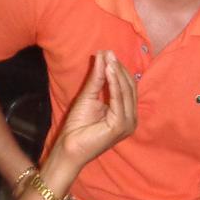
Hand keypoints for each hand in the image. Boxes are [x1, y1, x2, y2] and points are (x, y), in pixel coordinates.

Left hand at [51, 51, 135, 168]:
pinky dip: (114, 83)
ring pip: (126, 91)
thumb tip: (103, 56)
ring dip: (117, 73)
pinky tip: (108, 70)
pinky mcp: (121, 125)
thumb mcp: (89, 96)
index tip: (108, 53)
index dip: (118, 69)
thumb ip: (97, 78)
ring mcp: (128, 123)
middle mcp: (130, 118)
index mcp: (125, 112)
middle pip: (129, 87)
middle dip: (118, 68)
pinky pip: (119, 99)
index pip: (127, 86)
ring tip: (108, 58)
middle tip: (108, 53)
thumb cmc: (78, 126)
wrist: (69, 147)